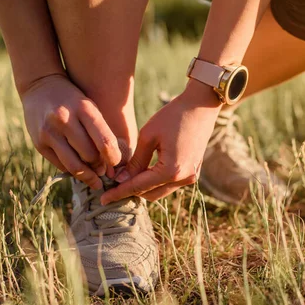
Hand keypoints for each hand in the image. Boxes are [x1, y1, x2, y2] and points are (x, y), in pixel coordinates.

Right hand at [21, 74, 121, 188]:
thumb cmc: (74, 100)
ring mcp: (49, 132)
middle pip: (90, 156)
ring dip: (87, 174)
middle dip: (99, 165)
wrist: (40, 87)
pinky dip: (72, 170)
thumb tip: (109, 167)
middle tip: (102, 167)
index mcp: (84, 109)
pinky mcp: (39, 144)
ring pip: (74, 165)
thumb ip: (101, 132)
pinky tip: (78, 166)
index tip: (116, 162)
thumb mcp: (91, 107)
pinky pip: (60, 165)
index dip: (114, 157)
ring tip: (94, 175)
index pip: (104, 141)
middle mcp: (65, 120)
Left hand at [101, 81, 221, 202]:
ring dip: (144, 186)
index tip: (103, 198)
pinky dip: (156, 180)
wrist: (201, 106)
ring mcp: (191, 176)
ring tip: (126, 177)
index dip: (119, 193)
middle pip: (150, 194)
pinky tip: (143, 171)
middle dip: (131, 191)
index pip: (139, 187)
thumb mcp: (148, 136)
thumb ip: (135, 162)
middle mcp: (183, 178)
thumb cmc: (173, 116)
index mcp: (171, 170)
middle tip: (112, 185)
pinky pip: (170, 183)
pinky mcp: (194, 171)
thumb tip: (120, 180)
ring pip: (160, 191)